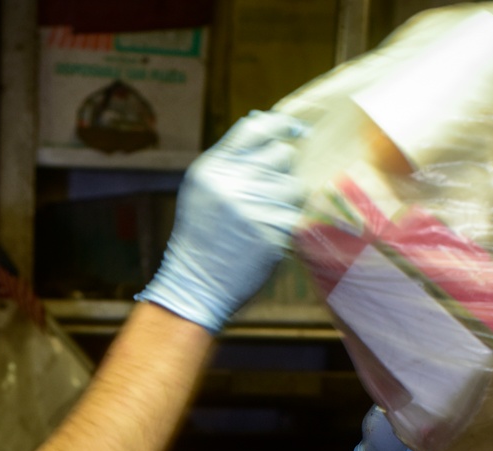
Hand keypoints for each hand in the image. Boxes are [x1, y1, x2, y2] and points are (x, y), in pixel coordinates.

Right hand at [136, 111, 306, 332]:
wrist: (196, 283)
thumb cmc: (202, 235)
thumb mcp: (202, 189)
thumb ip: (230, 161)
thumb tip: (271, 131)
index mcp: (212, 169)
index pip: (255, 128)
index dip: (281, 125)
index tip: (297, 130)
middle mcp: (231, 184)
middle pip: (281, 155)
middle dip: (282, 170)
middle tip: (269, 191)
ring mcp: (253, 209)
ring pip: (294, 185)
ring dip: (287, 199)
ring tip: (265, 217)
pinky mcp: (272, 233)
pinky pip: (296, 215)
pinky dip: (288, 224)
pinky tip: (268, 235)